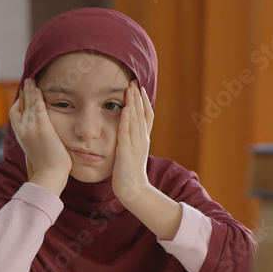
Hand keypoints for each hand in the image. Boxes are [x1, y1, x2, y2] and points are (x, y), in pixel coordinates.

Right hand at [9, 78, 71, 195]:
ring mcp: (31, 127)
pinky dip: (37, 95)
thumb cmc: (47, 167)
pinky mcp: (42, 126)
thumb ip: (35, 140)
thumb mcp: (36, 151)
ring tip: (32, 80)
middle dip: (24, 93)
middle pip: (21, 106)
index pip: (14, 115)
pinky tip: (39, 88)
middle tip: (28, 82)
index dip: (18, 104)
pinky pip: (38, 106)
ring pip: (28, 104)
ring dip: (30, 90)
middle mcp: (23, 130)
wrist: (49, 174)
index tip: (23, 98)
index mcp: (21, 136)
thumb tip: (40, 137)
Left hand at [112, 80, 153, 203]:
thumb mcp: (132, 153)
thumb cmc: (129, 173)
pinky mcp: (127, 152)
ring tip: (131, 88)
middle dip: (138, 97)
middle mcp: (142, 140)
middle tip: (134, 81)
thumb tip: (127, 132)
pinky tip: (126, 108)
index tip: (140, 88)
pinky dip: (127, 119)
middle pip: (142, 114)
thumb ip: (131, 142)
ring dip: (134, 103)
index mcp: (143, 140)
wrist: (133, 190)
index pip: (146, 116)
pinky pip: (127, 132)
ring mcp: (136, 145)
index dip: (144, 102)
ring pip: (136, 120)